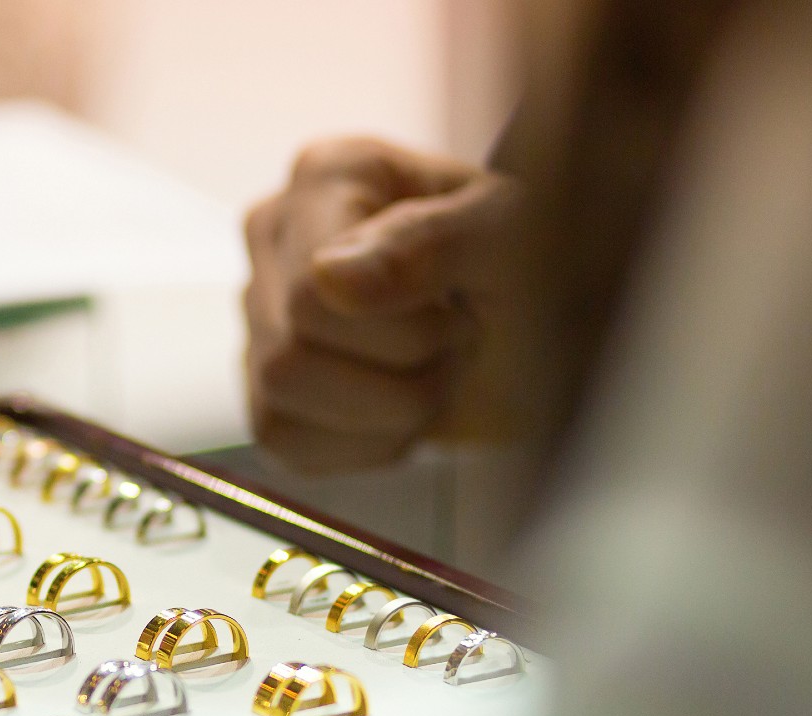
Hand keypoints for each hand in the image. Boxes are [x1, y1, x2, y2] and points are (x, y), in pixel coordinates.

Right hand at [242, 137, 515, 471]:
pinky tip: (403, 408)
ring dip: (383, 409)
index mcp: (330, 174)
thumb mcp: (514, 240)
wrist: (550, 329)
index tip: (464, 307)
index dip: (404, 328)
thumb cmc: (536, 269)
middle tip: (459, 342)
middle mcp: (277, 233)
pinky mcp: (266, 384)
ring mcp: (261, 311)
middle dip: (400, 370)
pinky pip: (282, 440)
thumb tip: (331, 277)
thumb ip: (432, 243)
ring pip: (278, 398)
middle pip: (291, 350)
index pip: (313, 290)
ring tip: (434, 372)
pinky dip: (361, 443)